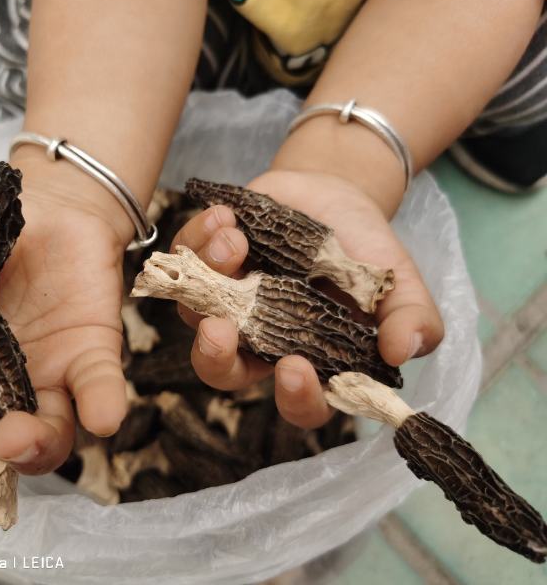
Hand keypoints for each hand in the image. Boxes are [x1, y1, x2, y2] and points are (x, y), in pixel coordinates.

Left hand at [172, 169, 443, 428]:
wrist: (335, 193)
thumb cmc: (367, 250)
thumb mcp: (400, 281)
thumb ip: (412, 317)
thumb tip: (403, 351)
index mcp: (309, 358)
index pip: (300, 402)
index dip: (295, 398)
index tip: (296, 369)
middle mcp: (259, 339)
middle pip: (223, 371)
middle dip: (214, 356)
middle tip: (217, 328)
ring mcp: (227, 301)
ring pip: (193, 309)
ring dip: (209, 275)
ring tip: (235, 238)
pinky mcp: (205, 262)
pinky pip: (184, 260)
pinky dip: (197, 239)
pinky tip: (226, 218)